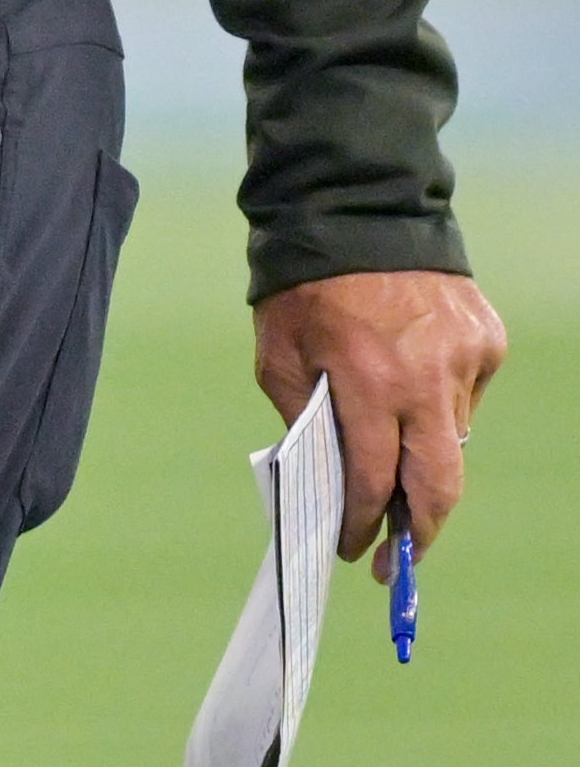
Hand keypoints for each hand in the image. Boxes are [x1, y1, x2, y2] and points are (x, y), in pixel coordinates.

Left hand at [253, 269, 506, 572]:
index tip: (354, 549)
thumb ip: (302, 418)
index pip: (375, 482)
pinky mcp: (486, 339)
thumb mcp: (278, 352)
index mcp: (368, 382)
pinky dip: (440, 404)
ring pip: (452, 439)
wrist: (356, 206)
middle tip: (400, 560)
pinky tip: (411, 386)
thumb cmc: (304, 284)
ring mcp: (465, 358)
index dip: (364, 524)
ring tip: (395, 461)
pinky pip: (467, 395)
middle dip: (419, 531)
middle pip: (438, 485)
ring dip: (423, 458)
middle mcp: (426, 378)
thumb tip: (329, 477)